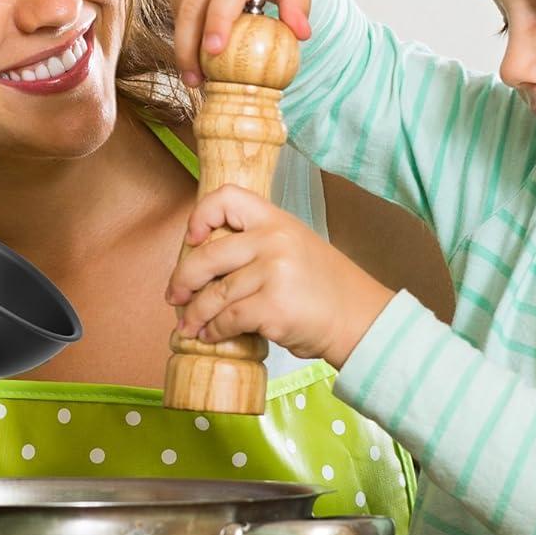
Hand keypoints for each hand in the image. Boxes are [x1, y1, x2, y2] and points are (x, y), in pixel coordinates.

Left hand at [164, 184, 391, 368]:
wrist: (360, 321)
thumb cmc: (326, 290)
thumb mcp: (296, 248)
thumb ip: (258, 247)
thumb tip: (208, 266)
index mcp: (277, 220)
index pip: (226, 197)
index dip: (200, 216)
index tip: (191, 239)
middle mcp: (273, 240)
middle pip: (207, 255)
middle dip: (183, 280)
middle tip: (175, 296)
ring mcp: (272, 273)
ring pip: (214, 294)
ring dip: (195, 315)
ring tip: (190, 327)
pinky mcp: (272, 307)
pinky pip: (228, 319)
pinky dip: (214, 331)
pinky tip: (211, 336)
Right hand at [170, 0, 312, 88]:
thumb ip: (299, 3)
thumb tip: (300, 35)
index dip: (219, 20)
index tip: (213, 51)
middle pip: (193, 3)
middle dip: (188, 45)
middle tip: (195, 81)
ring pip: (180, 6)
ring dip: (182, 43)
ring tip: (193, 75)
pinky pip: (176, 2)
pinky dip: (182, 28)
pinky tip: (192, 49)